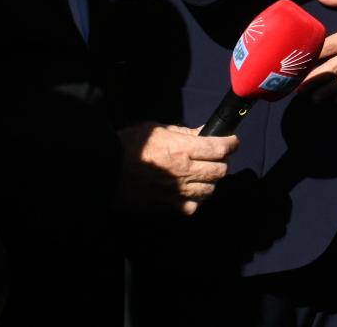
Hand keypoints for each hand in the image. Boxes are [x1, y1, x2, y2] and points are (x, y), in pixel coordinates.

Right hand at [116, 122, 237, 215]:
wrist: (104, 171)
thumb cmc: (128, 145)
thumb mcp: (157, 129)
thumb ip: (183, 133)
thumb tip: (202, 133)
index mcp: (183, 149)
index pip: (221, 148)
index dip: (231, 143)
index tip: (232, 141)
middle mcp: (185, 172)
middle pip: (221, 170)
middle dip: (222, 162)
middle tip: (214, 158)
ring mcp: (178, 192)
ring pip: (210, 190)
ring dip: (210, 181)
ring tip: (202, 175)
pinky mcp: (168, 207)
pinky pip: (193, 207)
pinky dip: (195, 200)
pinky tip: (189, 192)